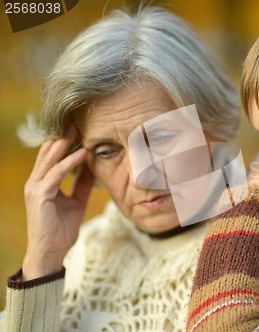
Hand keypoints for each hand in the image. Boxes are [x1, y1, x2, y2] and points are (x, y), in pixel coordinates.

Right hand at [22, 123, 94, 279]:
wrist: (51, 251)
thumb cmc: (61, 228)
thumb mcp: (76, 200)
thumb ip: (82, 183)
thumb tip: (93, 166)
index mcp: (43, 181)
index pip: (52, 154)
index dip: (65, 140)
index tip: (80, 126)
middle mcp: (36, 181)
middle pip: (49, 151)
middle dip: (64, 135)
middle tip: (78, 118)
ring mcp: (36, 187)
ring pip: (50, 158)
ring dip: (65, 143)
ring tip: (79, 128)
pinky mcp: (40, 195)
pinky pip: (56, 173)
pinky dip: (70, 162)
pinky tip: (83, 153)